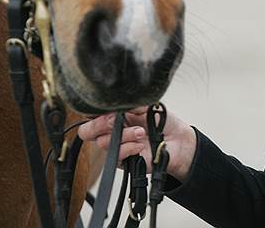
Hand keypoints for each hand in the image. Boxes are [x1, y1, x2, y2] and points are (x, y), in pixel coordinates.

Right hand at [78, 106, 197, 181]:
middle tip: (115, 120)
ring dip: (124, 135)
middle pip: (87, 132)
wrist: (177, 141)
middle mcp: (111, 131)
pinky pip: (116, 155)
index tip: (109, 108)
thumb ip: (129, 104)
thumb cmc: (162, 122)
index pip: (90, 114)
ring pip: (104, 143)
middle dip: (99, 124)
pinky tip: (140, 145)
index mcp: (113, 115)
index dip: (93, 112)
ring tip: (141, 132)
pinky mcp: (123, 161)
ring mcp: (116, 146)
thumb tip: (118, 102)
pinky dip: (129, 148)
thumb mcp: (146, 106)